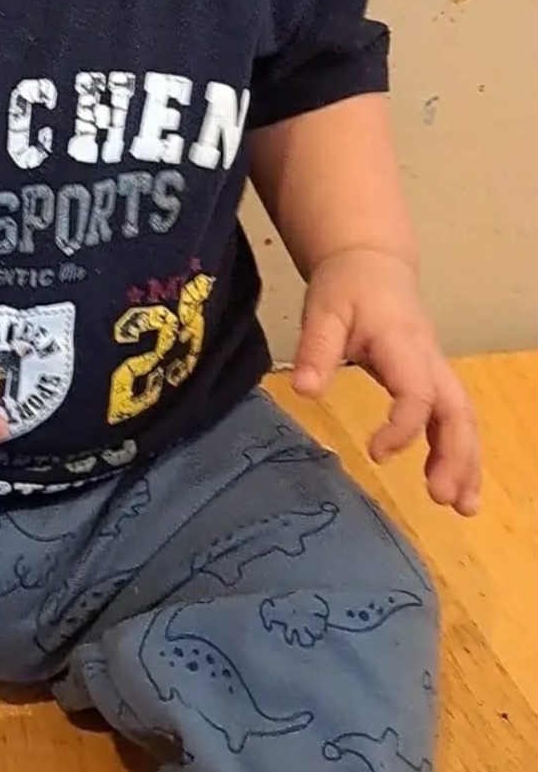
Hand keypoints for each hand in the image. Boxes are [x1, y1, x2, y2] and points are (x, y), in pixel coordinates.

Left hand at [292, 248, 480, 513]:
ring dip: (466, 461)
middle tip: (443, 499)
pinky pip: (454, 417)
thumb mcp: (323, 311)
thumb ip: (315, 350)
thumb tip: (305, 393)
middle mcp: (430, 360)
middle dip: (456, 456)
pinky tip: (455, 485)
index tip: (375, 453)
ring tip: (463, 508)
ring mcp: (436, 370)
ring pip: (463, 418)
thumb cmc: (347, 287)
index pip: (417, 392)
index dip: (403, 426)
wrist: (372, 263)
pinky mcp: (432, 379)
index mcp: (403, 344)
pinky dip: (460, 451)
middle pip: (457, 411)